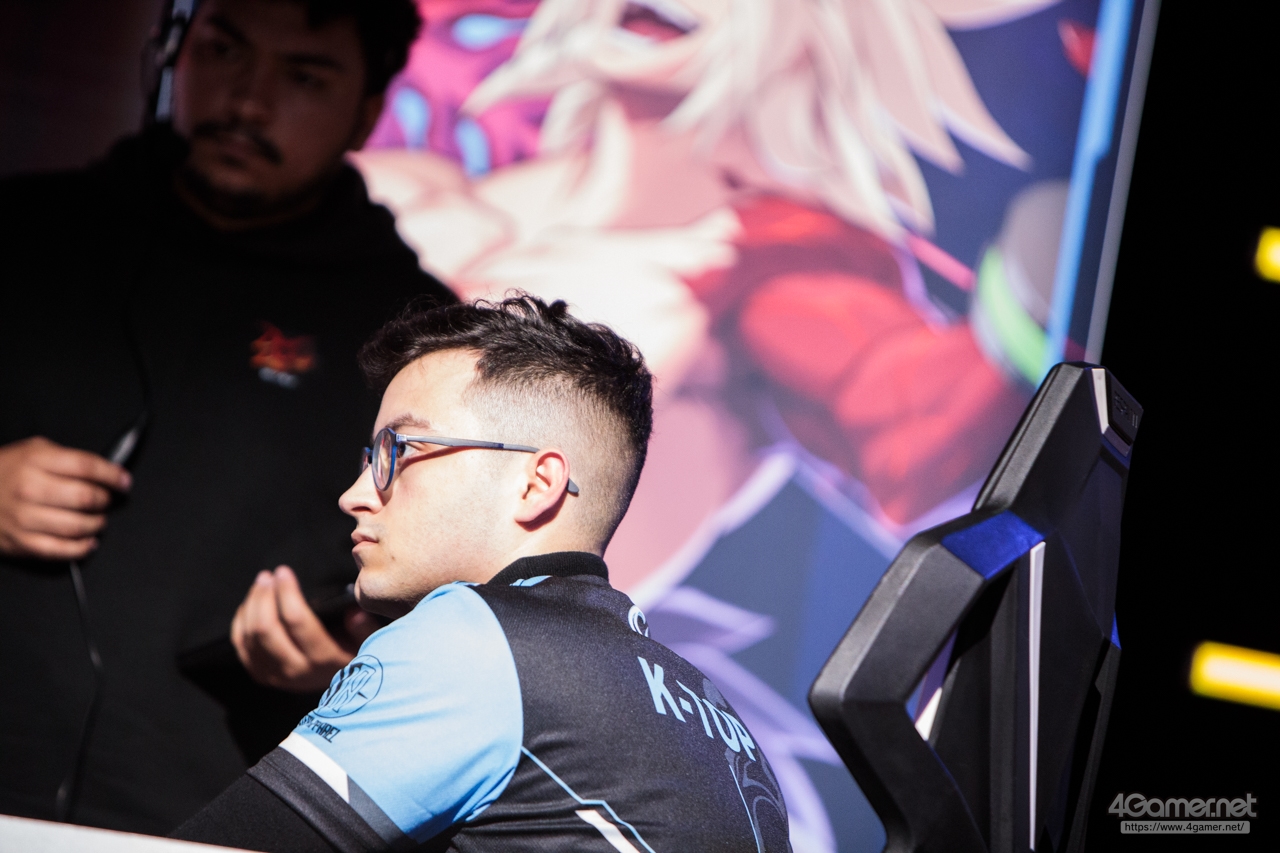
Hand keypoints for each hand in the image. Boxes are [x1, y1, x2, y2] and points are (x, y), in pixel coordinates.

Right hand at [0, 436, 131, 559]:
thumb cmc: (5, 471)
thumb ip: (67, 458)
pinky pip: (59, 550)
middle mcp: (29, 489)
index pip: (86, 466)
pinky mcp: (19, 542)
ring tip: (98, 519)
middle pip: (85, 498)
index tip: (123, 481)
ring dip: (97, 524)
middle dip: (105, 500)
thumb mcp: (33, 450)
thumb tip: (104, 470)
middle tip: (106, 500)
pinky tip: (89, 542)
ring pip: (77, 526)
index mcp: (35, 461)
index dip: (112, 475)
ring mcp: (23, 518)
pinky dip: (81, 548)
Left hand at [230, 565, 379, 691]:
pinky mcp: (262, 675)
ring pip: (250, 636)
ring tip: (261, 583)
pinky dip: (242, 621)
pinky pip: (241, 646)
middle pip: (266, 628)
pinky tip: (251, 604)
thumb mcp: (369, 643)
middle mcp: (295, 671)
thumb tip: (353, 612)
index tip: (285, 571)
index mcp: (323, 660)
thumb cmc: (356, 655)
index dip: (286, 593)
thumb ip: (364, 628)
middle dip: (264, 596)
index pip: (296, 622)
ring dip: (252, 605)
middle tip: (269, 575)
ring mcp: (275, 676)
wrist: (343, 690)